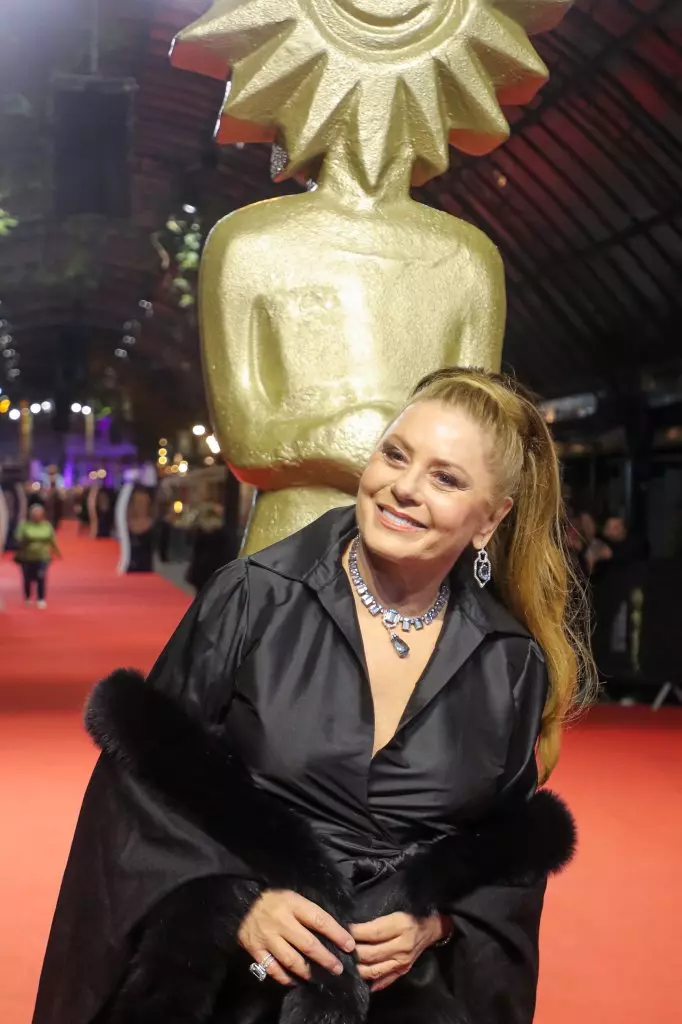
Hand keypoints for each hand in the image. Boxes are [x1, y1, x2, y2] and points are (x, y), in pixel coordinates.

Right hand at [238, 889, 355, 987]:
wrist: (240, 900)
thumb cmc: (272, 897)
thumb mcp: (292, 894)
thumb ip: (308, 910)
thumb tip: (334, 925)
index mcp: (292, 904)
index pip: (319, 920)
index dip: (336, 934)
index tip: (349, 945)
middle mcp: (281, 922)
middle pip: (308, 944)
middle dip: (326, 959)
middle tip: (338, 969)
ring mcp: (267, 937)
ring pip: (292, 960)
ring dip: (308, 972)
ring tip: (319, 978)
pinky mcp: (255, 950)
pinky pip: (273, 969)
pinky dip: (285, 978)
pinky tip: (295, 981)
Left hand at [352, 912, 451, 992]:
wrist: (430, 931)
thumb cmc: (410, 918)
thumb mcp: (395, 913)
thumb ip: (376, 922)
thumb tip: (353, 930)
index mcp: (400, 927)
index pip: (374, 932)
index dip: (356, 933)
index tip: (342, 931)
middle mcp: (402, 946)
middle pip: (372, 953)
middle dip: (354, 952)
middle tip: (340, 949)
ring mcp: (402, 962)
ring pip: (375, 970)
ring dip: (358, 968)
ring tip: (346, 965)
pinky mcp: (403, 971)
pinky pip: (384, 980)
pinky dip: (371, 982)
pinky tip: (360, 980)